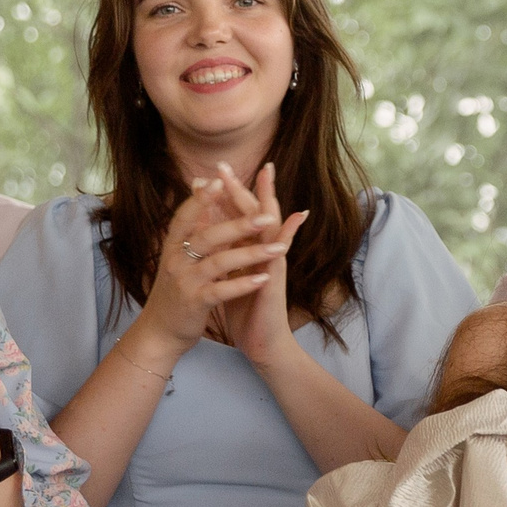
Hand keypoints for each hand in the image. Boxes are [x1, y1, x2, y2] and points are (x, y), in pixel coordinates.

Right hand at [131, 176, 290, 357]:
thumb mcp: (180, 254)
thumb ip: (192, 223)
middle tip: (267, 216)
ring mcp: (185, 282)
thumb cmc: (176, 288)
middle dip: (238, 224)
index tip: (220, 180)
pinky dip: (243, 284)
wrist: (160, 331)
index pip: (186, 216)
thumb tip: (200, 184)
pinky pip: (221, 292)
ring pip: (219, 263)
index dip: (201, 198)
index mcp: (173, 245)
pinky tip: (264, 279)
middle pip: (207, 236)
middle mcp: (176, 260)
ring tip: (279, 248)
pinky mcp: (195, 303)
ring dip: (251, 254)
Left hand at [205, 159, 309, 366]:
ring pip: (270, 225)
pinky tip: (297, 216)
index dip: (224, 194)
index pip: (235, 216)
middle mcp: (263, 252)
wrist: (262, 343)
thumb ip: (225, 253)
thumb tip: (209, 235)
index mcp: (247, 251)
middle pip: (252, 212)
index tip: (209, 172)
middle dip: (239, 187)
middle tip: (224, 163)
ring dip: (266, 199)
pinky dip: (289, 233)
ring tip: (262, 175)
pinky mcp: (278, 277)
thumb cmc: (246, 310)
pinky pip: (282, 252)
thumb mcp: (230, 276)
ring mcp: (274, 262)